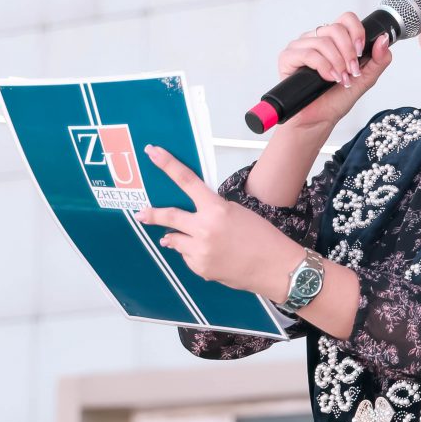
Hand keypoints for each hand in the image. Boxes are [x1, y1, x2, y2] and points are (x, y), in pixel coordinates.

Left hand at [135, 146, 302, 303]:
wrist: (278, 268)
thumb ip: (212, 210)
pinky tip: (214, 256)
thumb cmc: (264, 239)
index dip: (167, 165)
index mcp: (216, 209)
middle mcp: (205, 229)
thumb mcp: (238, 213)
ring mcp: (200, 250)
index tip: (153, 153)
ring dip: (180, 239)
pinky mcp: (201, 268)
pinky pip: (187, 257)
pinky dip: (195, 255)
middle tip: (142, 214)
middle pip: (168, 216)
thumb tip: (189, 218)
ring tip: (201, 243)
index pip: (186, 181)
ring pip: (174, 240)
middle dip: (152, 214)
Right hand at [273, 11, 392, 132]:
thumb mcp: (365, 79)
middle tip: (352, 71)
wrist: (320, 119)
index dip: (356, 31)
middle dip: (349, 52)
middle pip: (335, 29)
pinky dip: (323, 66)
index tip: (361, 52)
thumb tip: (384, 39)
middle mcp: (316, 39)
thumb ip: (378, 60)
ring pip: (322, 41)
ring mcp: (301, 46)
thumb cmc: (337, 99)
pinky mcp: (288, 58)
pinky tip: (329, 78)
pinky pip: (307, 53)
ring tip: (341, 79)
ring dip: (337, 62)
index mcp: (334, 41)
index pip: (346, 19)